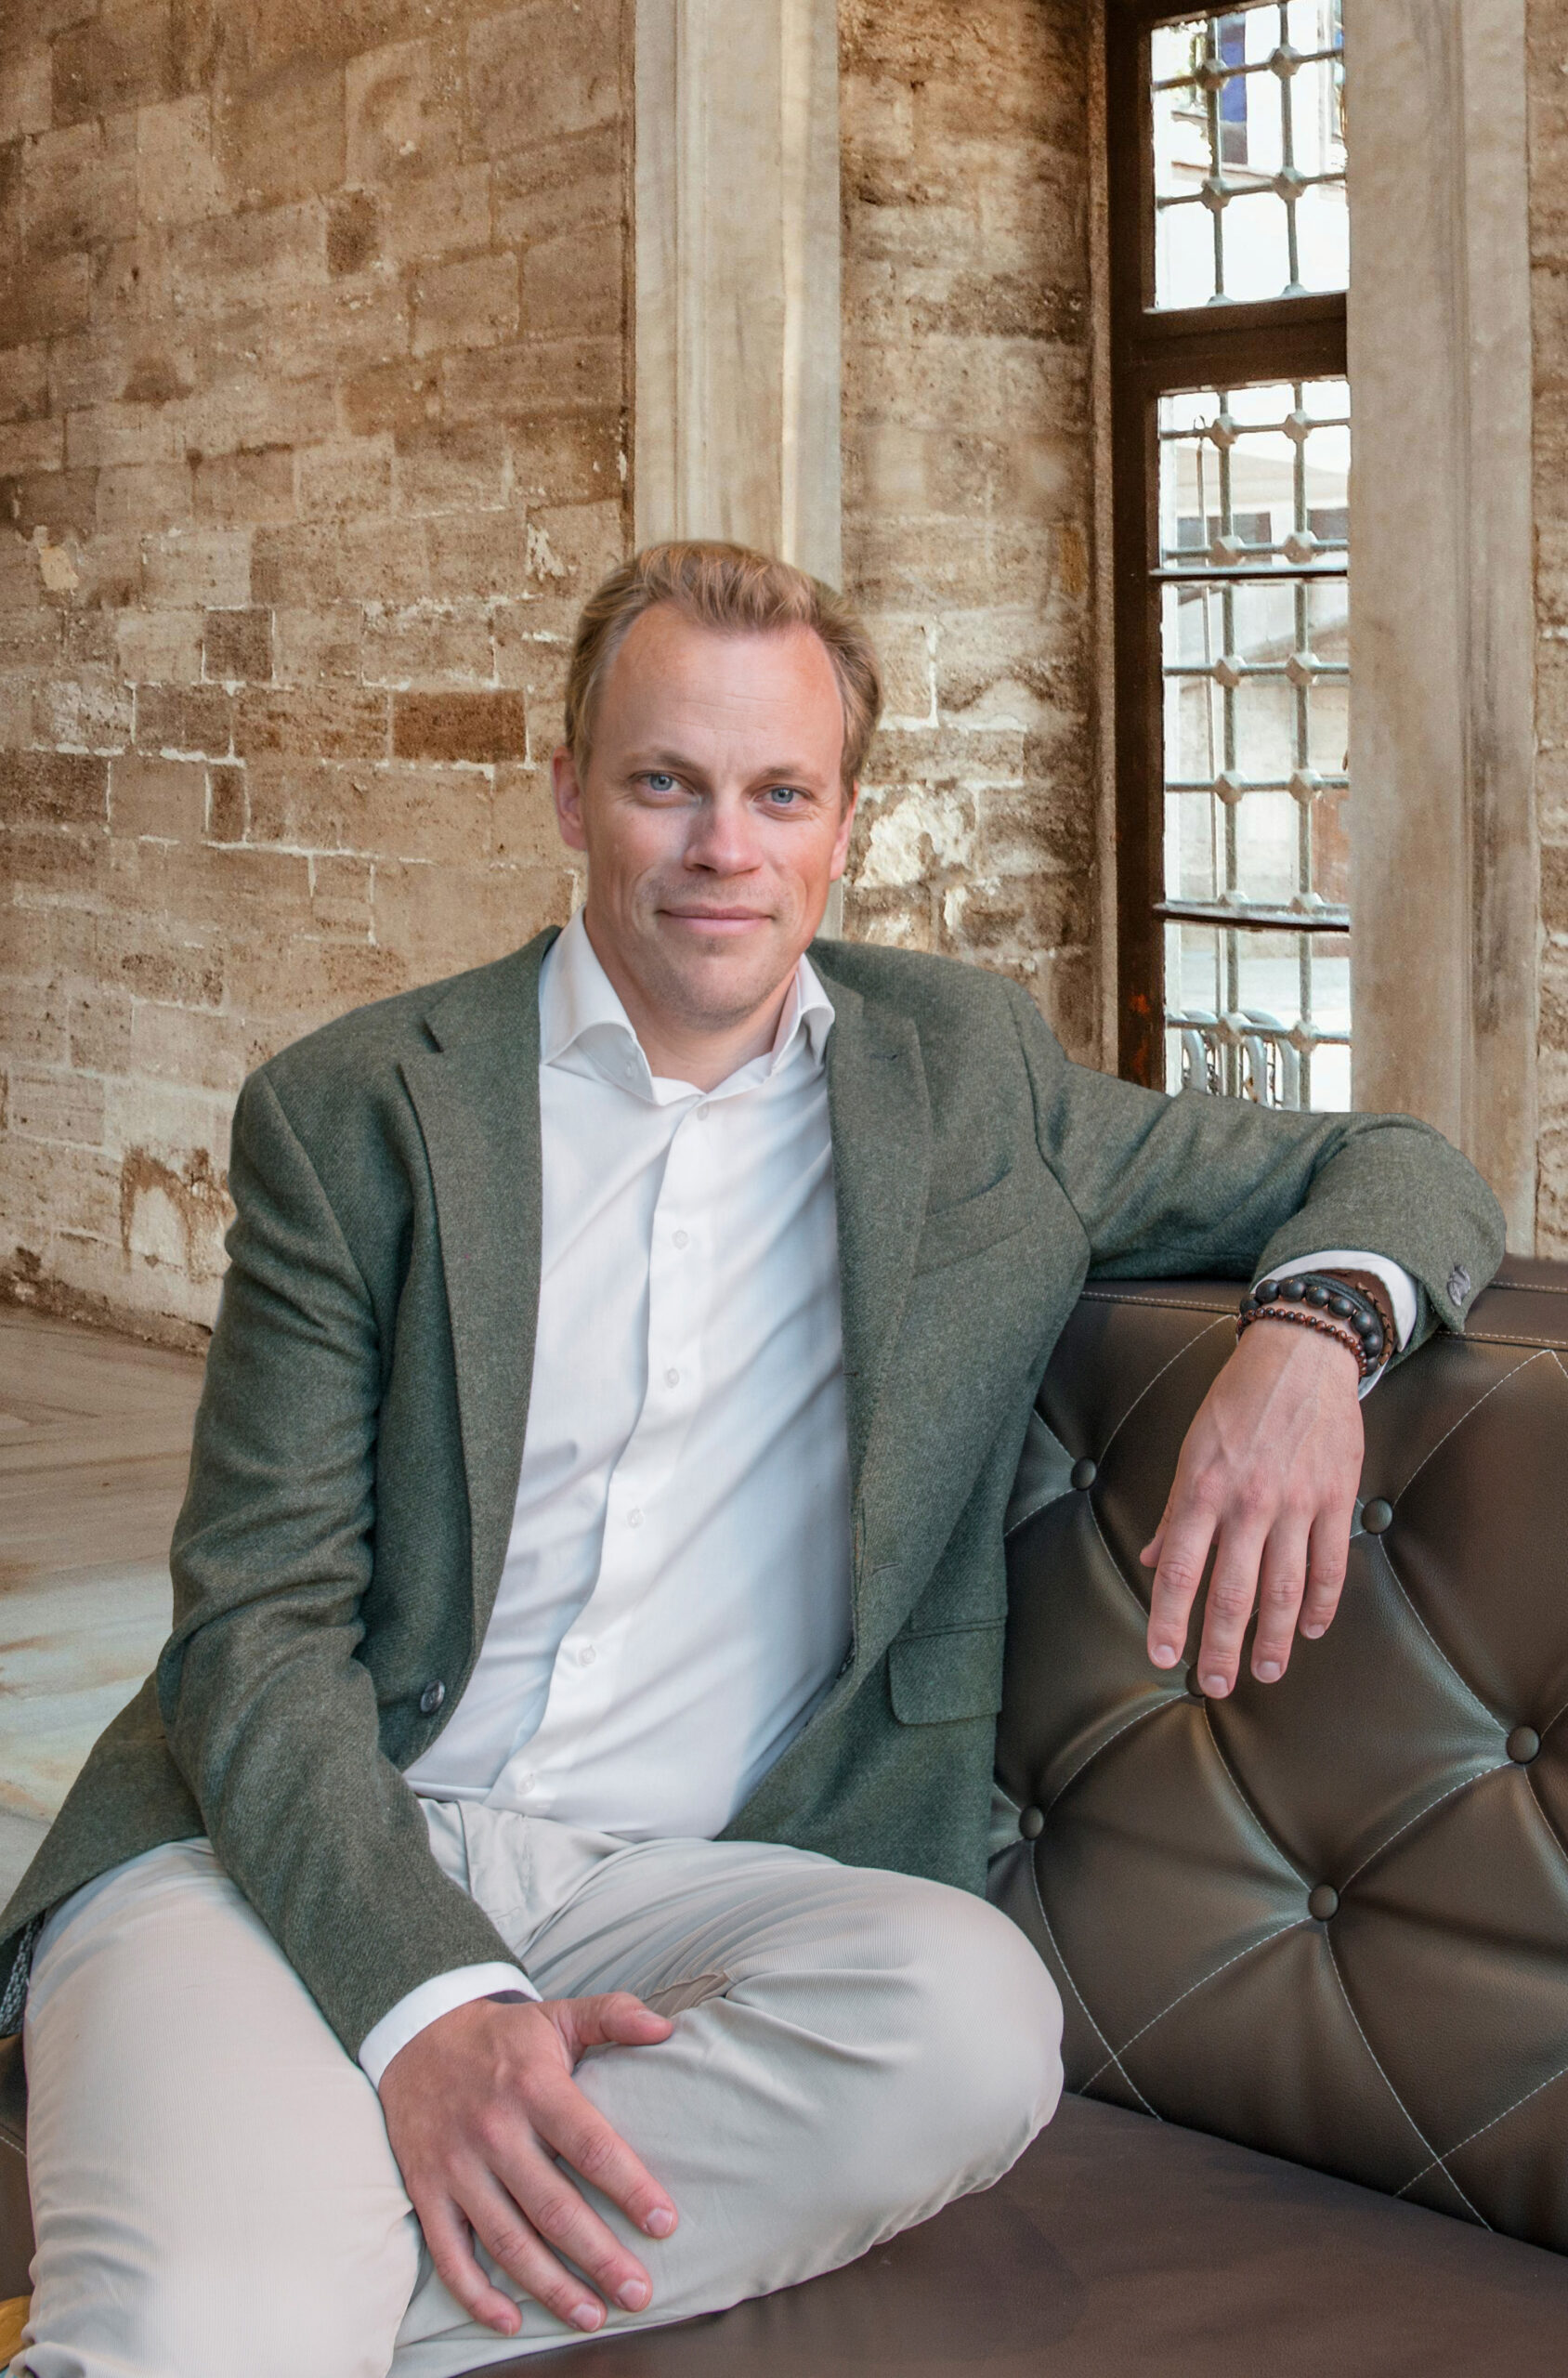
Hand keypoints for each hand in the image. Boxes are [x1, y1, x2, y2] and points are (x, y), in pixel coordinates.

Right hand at [379, 1991, 676, 2337]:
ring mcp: (456, 2166)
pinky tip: (512, 2321)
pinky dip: (477, 2295)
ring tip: (592, 2316)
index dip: (629, 2187)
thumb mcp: (558, 2015)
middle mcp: (494, 2130)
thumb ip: (613, 2015)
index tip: (664, 2223)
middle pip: (553, 2207)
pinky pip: (449, 2254)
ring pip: (507, 2240)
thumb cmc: (502, 2036)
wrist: (416, 2035)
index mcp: (534, 2086)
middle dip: (599, 2256)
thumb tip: (666, 2029)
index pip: (589, 2144)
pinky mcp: (426, 2191)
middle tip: (638, 2293)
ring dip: (551, 2287)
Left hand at [1139, 1316, 1362, 1695]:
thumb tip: (1152, 1560)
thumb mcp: (1192, 1447)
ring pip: (1284, 1590)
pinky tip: (1313, 1629)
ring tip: (1265, 1671)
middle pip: (1232, 1592)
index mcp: (1204, 1489)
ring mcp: (1296, 1503)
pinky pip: (1330, 1565)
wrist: (1302, 1355)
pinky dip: (1322, 1604)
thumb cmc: (1239, 1399)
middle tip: (1215, 1685)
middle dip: (1220, 1647)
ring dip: (1275, 1639)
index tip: (1163, 1655)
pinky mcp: (1335, 1499)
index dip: (1168, 1618)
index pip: (1179, 1569)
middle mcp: (1248, 1502)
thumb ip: (1176, 1511)